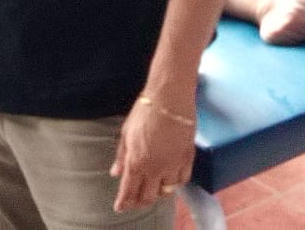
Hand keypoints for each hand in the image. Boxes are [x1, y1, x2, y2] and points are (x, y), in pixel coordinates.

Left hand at [110, 95, 195, 211]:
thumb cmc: (146, 110)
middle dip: (140, 201)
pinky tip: (171, 177)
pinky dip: (176, 182)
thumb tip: (116, 173)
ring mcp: (173, 165)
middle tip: (136, 199)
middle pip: (148, 198)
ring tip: (154, 186)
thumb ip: (121, 156)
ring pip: (167, 192)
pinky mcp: (188, 158)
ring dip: (159, 192)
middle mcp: (155, 168)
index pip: (128, 192)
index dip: (124, 202)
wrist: (170, 97)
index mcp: (136, 162)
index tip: (120, 207)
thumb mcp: (126, 132)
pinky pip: (183, 180)